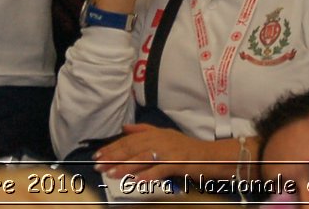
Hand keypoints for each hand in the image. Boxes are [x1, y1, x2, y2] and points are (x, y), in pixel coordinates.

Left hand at [94, 124, 211, 181]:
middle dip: (113, 157)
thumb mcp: (165, 135)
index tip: (98, 155)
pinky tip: (136, 182)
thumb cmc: (186, 148)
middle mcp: (160, 140)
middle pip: (132, 148)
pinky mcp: (177, 163)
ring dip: (125, 166)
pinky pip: (159, 170)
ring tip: (111, 174)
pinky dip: (147, 176)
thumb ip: (144, 130)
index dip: (112, 147)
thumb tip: (124, 127)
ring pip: (142, 159)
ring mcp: (168, 151)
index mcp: (155, 133)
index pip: (129, 140)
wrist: (210, 155)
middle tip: (98, 164)